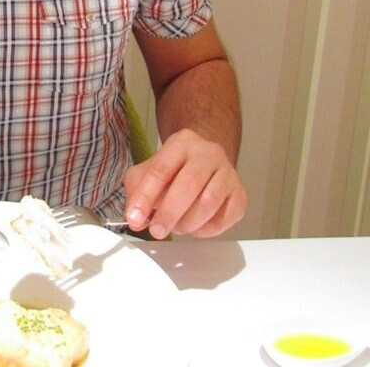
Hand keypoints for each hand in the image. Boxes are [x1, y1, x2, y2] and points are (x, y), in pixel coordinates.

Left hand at [124, 128, 245, 238]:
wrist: (205, 161)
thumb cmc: (173, 169)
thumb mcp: (147, 170)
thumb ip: (137, 192)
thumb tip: (136, 219)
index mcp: (181, 143)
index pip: (161, 170)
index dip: (146, 196)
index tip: (134, 218)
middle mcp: (208, 153)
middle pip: (189, 184)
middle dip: (169, 213)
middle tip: (156, 231)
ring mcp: (228, 173)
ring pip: (208, 203)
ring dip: (187, 223)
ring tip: (175, 227)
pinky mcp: (240, 195)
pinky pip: (223, 219)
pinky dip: (205, 230)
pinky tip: (194, 226)